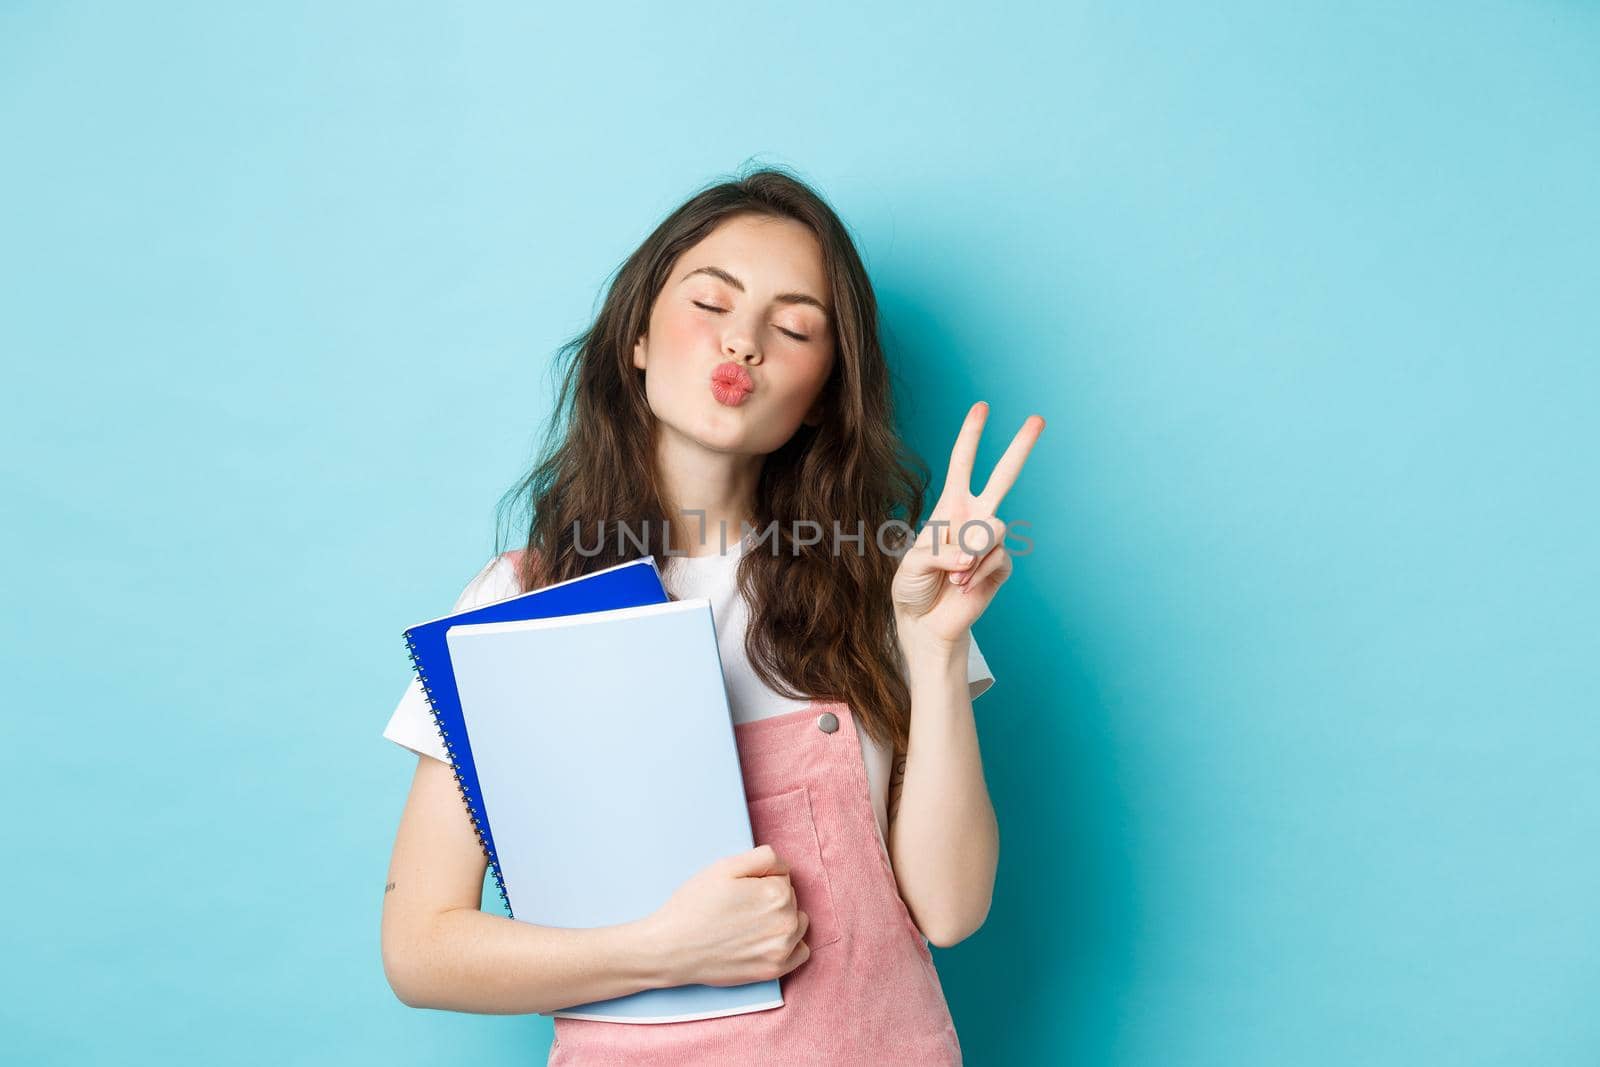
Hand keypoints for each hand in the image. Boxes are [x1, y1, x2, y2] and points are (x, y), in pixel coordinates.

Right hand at [643, 844, 810, 987]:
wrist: (672, 949)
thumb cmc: (695, 905)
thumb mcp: (725, 866)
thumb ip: (764, 857)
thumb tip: (785, 867)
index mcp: (777, 893)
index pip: (782, 877)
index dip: (759, 880)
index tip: (740, 890)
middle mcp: (787, 923)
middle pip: (790, 899)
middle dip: (770, 899)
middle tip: (739, 907)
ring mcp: (782, 950)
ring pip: (797, 923)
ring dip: (781, 919)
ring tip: (750, 923)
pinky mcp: (774, 971)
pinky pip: (801, 952)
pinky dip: (789, 945)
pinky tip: (766, 941)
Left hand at [891, 402, 1044, 649]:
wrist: (925, 623)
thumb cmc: (913, 587)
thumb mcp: (912, 562)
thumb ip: (939, 552)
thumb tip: (969, 554)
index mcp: (950, 507)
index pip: (963, 465)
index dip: (971, 436)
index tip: (982, 407)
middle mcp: (974, 519)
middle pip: (1004, 477)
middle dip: (1020, 448)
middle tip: (1038, 419)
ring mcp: (990, 542)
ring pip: (994, 528)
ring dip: (971, 552)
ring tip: (955, 575)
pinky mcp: (1001, 566)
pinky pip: (998, 558)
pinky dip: (977, 573)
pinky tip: (965, 585)